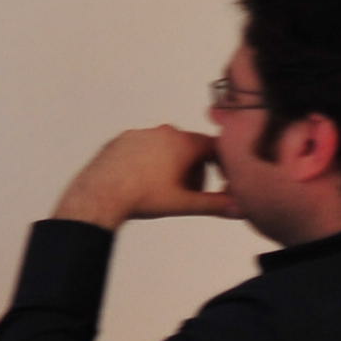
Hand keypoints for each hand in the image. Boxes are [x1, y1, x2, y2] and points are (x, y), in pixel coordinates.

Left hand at [54, 125, 237, 230]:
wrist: (99, 194)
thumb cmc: (142, 197)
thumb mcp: (184, 203)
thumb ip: (216, 204)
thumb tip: (241, 209)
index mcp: (183, 142)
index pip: (215, 147)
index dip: (222, 164)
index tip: (223, 179)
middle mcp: (163, 132)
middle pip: (191, 147)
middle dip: (196, 167)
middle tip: (190, 191)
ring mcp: (140, 133)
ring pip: (167, 146)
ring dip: (174, 164)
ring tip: (166, 188)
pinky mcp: (122, 140)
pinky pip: (145, 147)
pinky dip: (151, 160)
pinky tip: (144, 181)